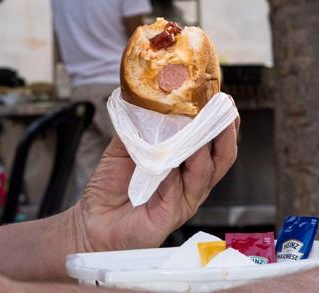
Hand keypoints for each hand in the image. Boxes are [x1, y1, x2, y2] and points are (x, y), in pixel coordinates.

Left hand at [72, 116, 238, 252]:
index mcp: (185, 167)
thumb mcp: (125, 148)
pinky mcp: (169, 217)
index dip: (222, 123)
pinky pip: (177, 192)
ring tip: (198, 126)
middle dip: (225, 133)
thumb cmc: (111, 188)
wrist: (93, 221)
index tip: (222, 100)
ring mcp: (183, 201)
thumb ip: (139, 128)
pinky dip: (176, 174)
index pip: (213, 144)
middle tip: (223, 110)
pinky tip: (170, 162)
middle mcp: (191, 184)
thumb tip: (145, 98)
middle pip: (220, 158)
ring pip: (204, 173)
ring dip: (202, 147)